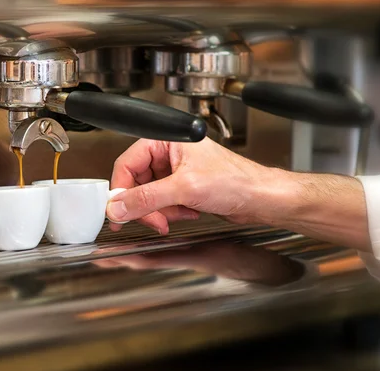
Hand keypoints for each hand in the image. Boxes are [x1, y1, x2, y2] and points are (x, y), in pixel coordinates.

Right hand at [106, 137, 371, 252]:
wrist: (261, 199)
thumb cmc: (236, 181)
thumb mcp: (184, 188)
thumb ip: (146, 199)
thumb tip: (118, 207)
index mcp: (167, 141)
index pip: (128, 163)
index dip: (121, 189)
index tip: (118, 210)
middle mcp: (170, 153)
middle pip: (137, 182)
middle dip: (144, 205)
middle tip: (147, 220)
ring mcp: (177, 171)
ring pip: (149, 195)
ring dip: (159, 211)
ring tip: (175, 216)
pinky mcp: (184, 187)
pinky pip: (163, 203)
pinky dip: (171, 212)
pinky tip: (188, 213)